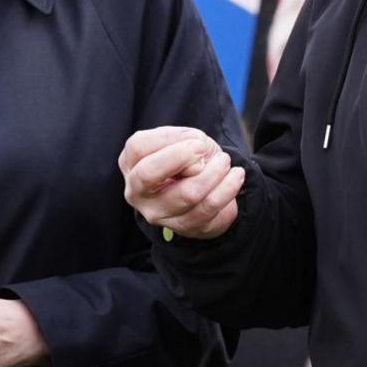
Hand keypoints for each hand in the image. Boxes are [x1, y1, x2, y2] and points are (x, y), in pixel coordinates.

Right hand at [120, 126, 244, 238]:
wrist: (207, 186)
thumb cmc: (189, 157)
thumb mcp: (185, 139)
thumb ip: (184, 141)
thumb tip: (194, 162)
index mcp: (131, 163)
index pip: (138, 147)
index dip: (169, 139)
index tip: (195, 140)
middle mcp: (137, 192)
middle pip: (148, 175)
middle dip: (182, 156)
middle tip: (204, 149)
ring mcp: (157, 213)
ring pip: (187, 193)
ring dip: (214, 172)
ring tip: (224, 162)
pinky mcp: (181, 227)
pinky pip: (208, 208)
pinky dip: (227, 188)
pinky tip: (235, 176)